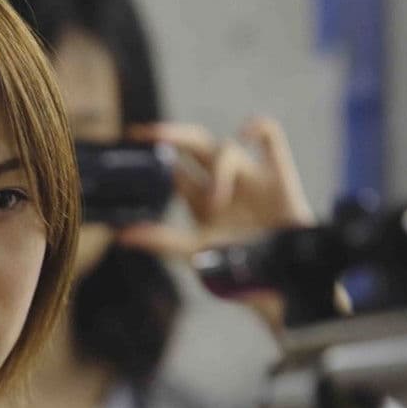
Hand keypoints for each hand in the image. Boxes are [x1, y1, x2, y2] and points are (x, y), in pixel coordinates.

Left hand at [119, 117, 325, 329]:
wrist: (283, 280)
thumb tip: (122, 236)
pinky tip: (246, 133)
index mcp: (200, 201)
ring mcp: (250, 178)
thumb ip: (162, 241)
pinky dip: (259, 126)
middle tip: (151, 133)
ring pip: (227, 148)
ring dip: (218, 170)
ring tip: (217, 202)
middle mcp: (222, 185)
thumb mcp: (195, 254)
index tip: (135, 141)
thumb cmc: (241, 271)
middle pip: (195, 145)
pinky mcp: (278, 175)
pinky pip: (271, 137)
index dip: (155, 156)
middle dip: (174, 134)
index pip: (174, 169)